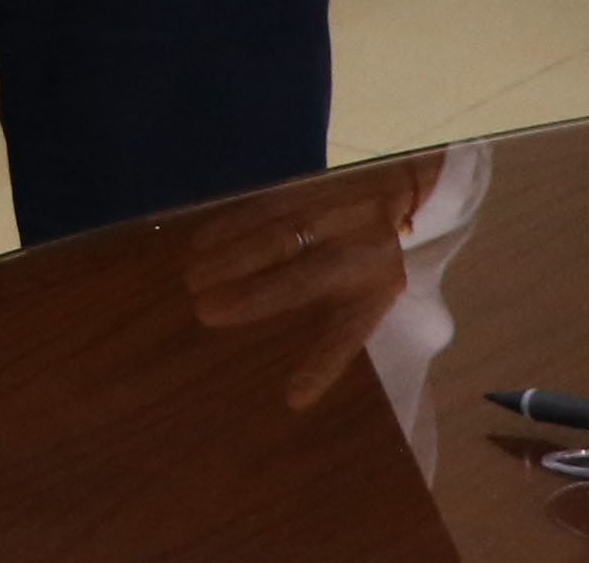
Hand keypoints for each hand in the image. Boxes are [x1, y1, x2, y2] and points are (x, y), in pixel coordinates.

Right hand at [183, 163, 441, 407]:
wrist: (394, 189)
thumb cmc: (371, 265)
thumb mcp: (366, 307)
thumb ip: (331, 351)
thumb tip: (294, 400)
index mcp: (371, 286)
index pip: (344, 332)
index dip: (318, 363)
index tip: (287, 393)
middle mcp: (355, 254)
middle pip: (302, 277)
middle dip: (253, 295)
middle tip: (203, 311)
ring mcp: (333, 218)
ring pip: (279, 239)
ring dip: (232, 257)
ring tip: (193, 277)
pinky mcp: (307, 188)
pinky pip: (267, 207)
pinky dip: (232, 224)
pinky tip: (202, 240)